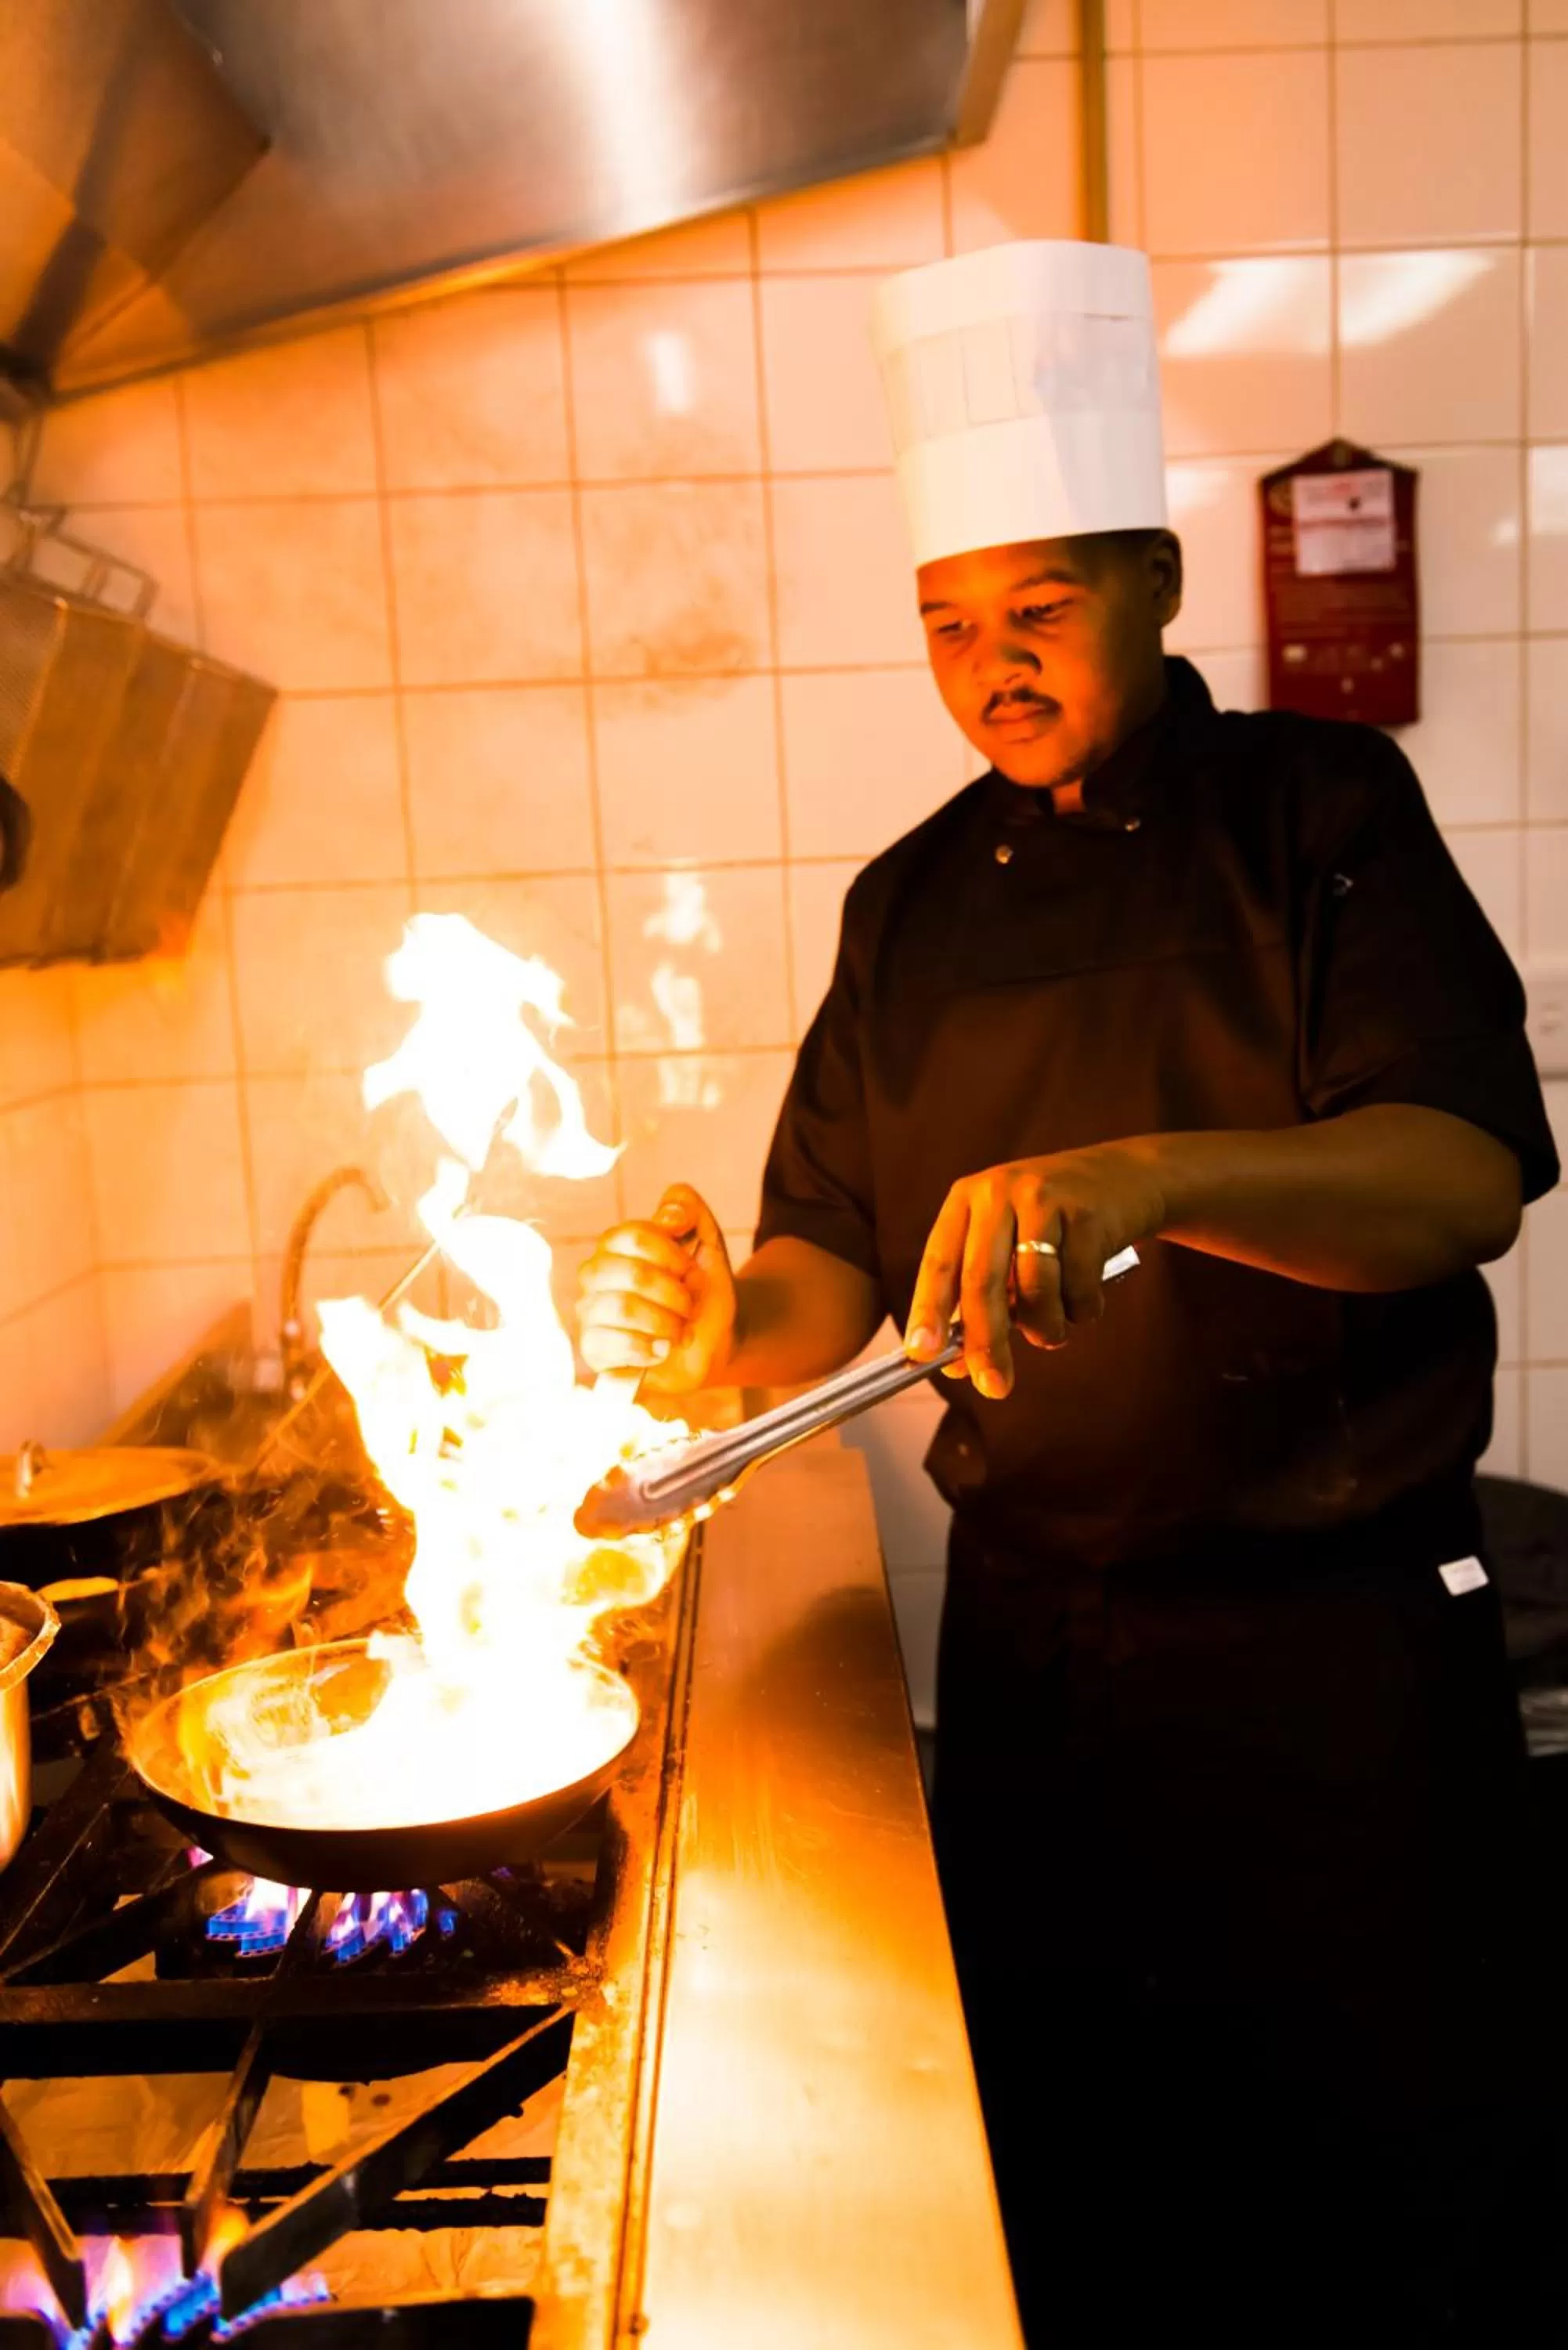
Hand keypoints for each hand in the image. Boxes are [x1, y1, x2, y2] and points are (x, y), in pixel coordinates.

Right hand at [576, 1183, 736, 1395]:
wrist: (714, 1344)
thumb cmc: (704, 1292)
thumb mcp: (708, 1243)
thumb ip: (689, 1210)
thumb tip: (670, 1215)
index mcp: (618, 1244)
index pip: (635, 1236)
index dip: (672, 1256)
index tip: (691, 1271)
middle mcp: (596, 1274)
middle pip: (632, 1273)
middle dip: (674, 1293)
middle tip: (689, 1306)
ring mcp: (590, 1310)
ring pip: (622, 1307)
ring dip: (665, 1322)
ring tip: (679, 1331)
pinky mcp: (592, 1348)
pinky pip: (608, 1343)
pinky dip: (646, 1348)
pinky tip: (661, 1350)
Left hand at [903, 1144, 1165, 1397]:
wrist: (1128, 1176)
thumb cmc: (1054, 1223)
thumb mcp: (1008, 1243)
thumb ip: (982, 1297)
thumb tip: (958, 1365)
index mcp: (968, 1200)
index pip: (939, 1262)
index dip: (927, 1310)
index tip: (921, 1352)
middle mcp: (999, 1193)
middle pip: (982, 1280)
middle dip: (986, 1342)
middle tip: (994, 1386)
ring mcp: (1044, 1199)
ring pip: (1035, 1290)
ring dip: (1046, 1329)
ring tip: (1054, 1331)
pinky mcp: (1087, 1213)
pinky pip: (1079, 1287)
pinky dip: (1083, 1309)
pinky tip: (1085, 1299)